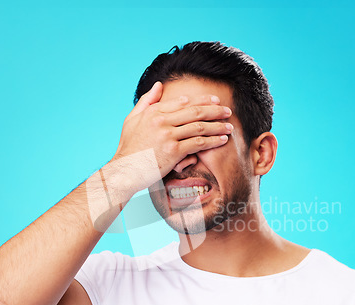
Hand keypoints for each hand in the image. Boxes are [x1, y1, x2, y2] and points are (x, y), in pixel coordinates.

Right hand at [112, 81, 232, 189]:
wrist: (125, 170)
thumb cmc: (128, 147)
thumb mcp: (132, 119)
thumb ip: (147, 101)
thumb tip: (160, 85)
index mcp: (153, 112)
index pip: (183, 102)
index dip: (201, 100)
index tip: (214, 100)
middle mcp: (161, 121)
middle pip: (195, 112)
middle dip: (214, 110)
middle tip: (228, 111)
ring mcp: (168, 135)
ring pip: (199, 126)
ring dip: (217, 126)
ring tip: (230, 126)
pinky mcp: (174, 151)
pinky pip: (198, 143)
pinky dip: (212, 141)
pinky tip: (222, 140)